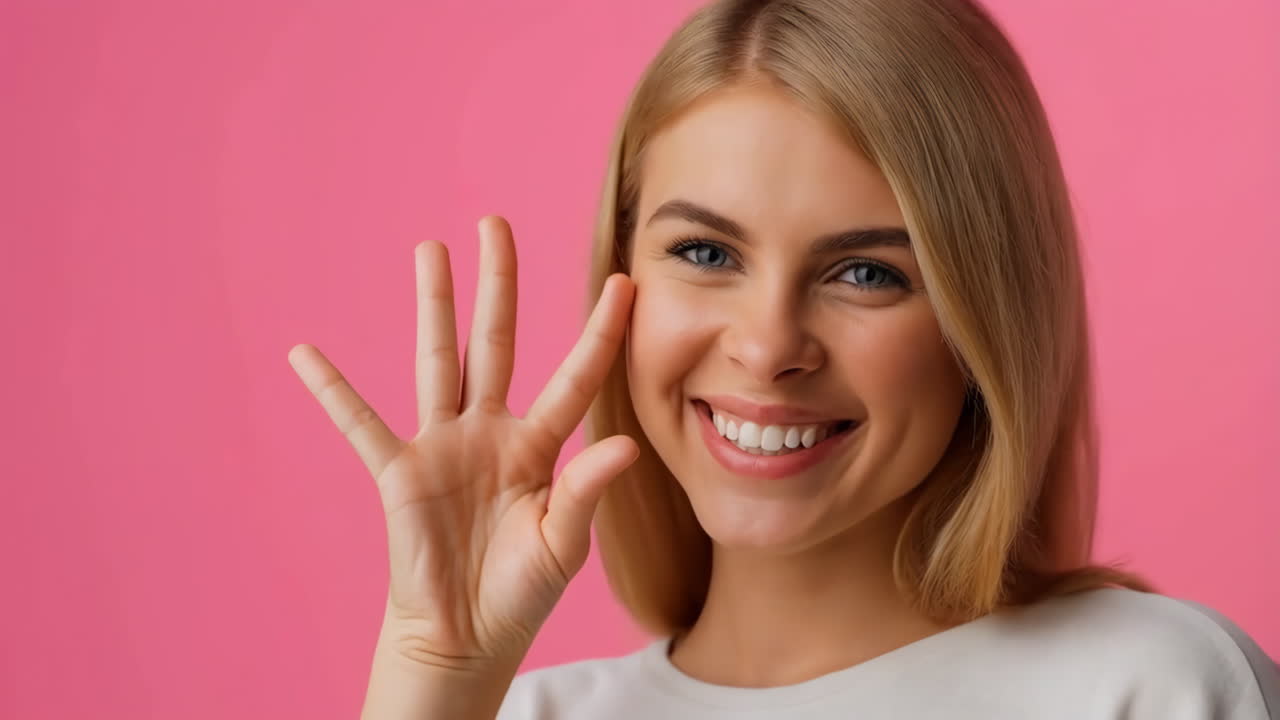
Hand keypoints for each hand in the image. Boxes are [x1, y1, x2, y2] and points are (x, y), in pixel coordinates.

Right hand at [288, 216, 636, 670]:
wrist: (466, 636)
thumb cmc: (520, 590)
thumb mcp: (563, 542)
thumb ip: (586, 490)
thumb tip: (626, 445)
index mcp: (537, 446)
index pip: (574, 377)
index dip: (599, 333)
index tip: (625, 283)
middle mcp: (489, 432)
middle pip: (496, 342)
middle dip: (497, 284)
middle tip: (495, 223)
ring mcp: (442, 446)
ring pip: (437, 361)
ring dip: (432, 306)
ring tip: (429, 250)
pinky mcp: (399, 473)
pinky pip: (362, 425)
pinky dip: (333, 392)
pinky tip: (306, 354)